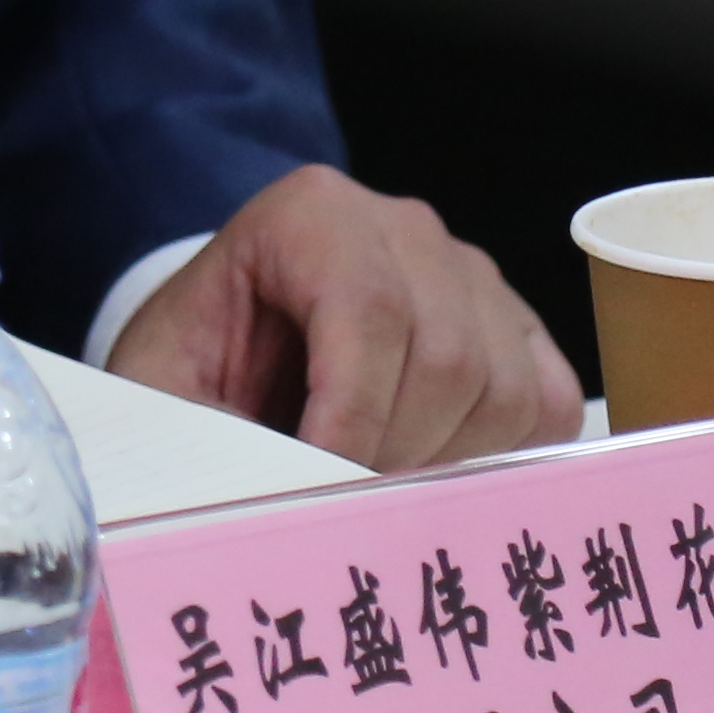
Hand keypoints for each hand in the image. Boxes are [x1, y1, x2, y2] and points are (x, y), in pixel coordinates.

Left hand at [107, 165, 582, 470]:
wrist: (226, 348)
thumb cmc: (195, 367)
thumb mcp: (165, 387)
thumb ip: (208, 429)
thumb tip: (279, 495)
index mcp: (312, 213)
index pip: (367, 308)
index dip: (352, 416)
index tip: (320, 490)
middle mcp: (403, 227)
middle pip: (445, 354)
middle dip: (394, 452)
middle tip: (340, 500)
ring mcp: (470, 273)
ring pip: (504, 386)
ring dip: (443, 461)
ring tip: (374, 481)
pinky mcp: (514, 327)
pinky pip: (548, 401)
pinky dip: (502, 454)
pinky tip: (432, 466)